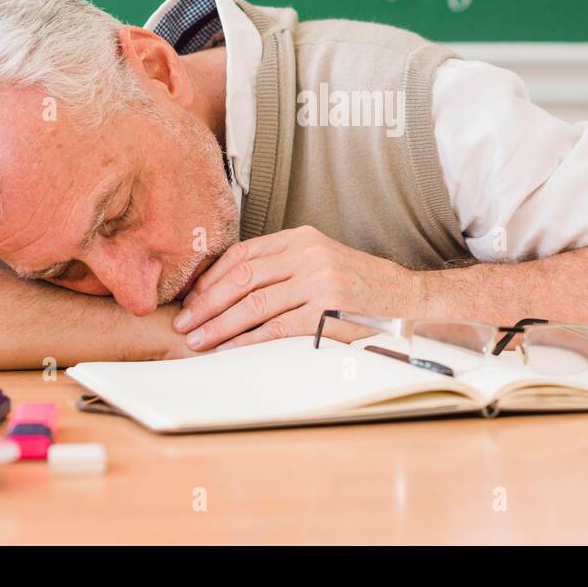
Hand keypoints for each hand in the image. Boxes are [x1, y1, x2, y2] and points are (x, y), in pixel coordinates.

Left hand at [173, 225, 422, 350]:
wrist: (404, 297)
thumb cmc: (357, 283)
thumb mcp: (319, 258)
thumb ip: (282, 264)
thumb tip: (229, 287)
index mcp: (301, 238)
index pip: (243, 253)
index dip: (211, 277)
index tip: (191, 297)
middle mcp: (307, 255)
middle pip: (242, 277)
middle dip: (206, 303)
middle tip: (183, 322)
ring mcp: (318, 282)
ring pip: (253, 304)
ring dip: (219, 325)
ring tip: (197, 340)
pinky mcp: (326, 311)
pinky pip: (276, 328)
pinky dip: (247, 340)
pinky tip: (229, 349)